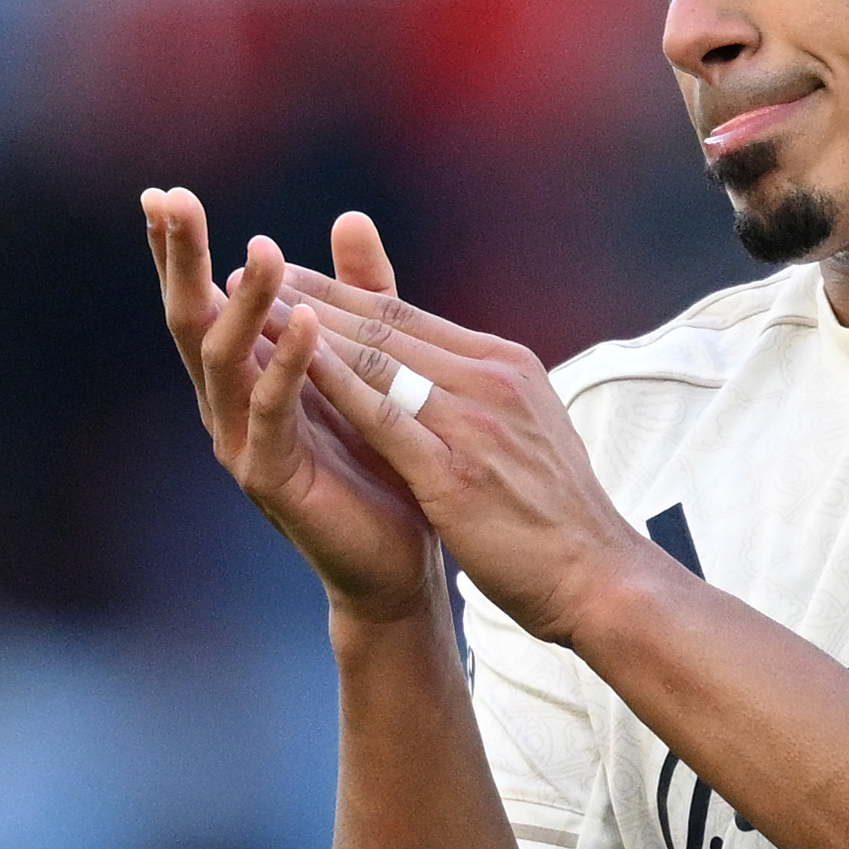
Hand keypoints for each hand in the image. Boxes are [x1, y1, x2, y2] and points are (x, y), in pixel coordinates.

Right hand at [146, 189, 436, 622]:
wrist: (397, 559)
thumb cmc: (378, 460)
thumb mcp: (368, 361)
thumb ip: (358, 294)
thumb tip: (349, 216)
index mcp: (242, 373)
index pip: (201, 298)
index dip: (176, 250)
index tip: (162, 192)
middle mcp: (226, 404)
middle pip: (190, 319)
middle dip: (178, 259)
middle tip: (170, 199)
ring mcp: (241, 442)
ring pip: (224, 361)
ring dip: (242, 304)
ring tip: (257, 250)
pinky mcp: (270, 478)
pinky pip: (271, 414)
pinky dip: (285, 368)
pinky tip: (301, 324)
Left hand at [256, 258, 666, 650]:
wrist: (598, 578)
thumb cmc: (556, 517)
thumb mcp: (524, 429)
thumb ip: (481, 392)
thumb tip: (447, 369)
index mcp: (504, 365)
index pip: (408, 316)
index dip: (343, 292)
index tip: (290, 274)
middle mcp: (490, 378)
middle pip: (385, 324)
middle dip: (310, 294)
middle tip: (251, 269)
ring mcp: (474, 420)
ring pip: (376, 358)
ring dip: (307, 327)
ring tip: (250, 307)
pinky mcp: (455, 469)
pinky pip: (382, 414)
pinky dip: (333, 383)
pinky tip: (292, 364)